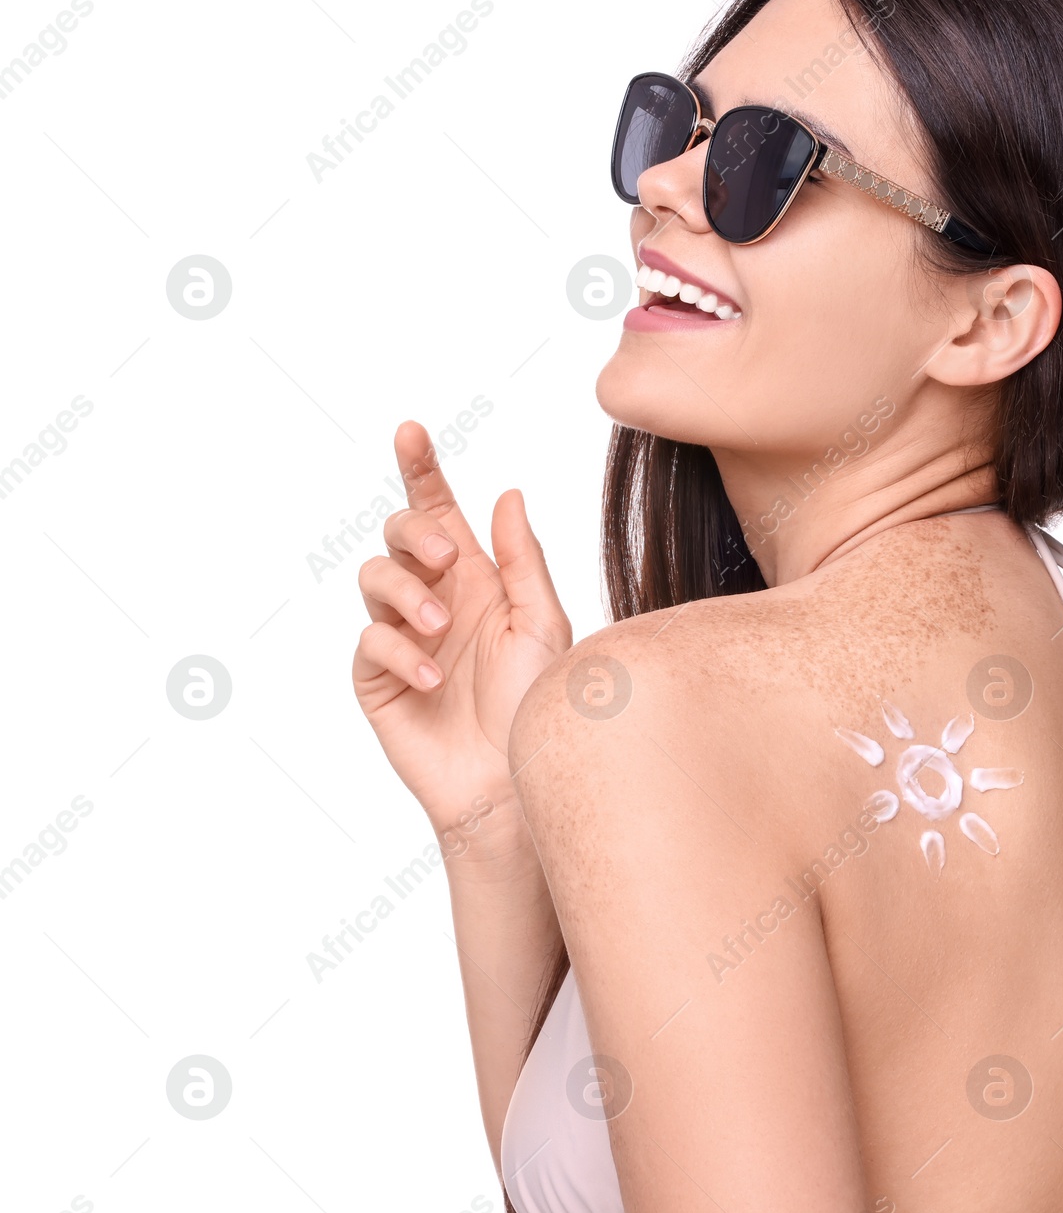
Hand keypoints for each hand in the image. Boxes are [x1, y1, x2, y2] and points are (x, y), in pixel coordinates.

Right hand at [351, 422, 570, 851]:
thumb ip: (523, 560)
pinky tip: (433, 677)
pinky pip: (370, 641)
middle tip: (449, 558)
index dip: (422, 469)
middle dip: (415, 531)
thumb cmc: (537, 704)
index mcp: (477, 578)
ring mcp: (402, 636)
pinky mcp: (377, 678)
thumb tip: (508, 493)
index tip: (412, 431)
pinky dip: (400, 651)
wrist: (516, 781)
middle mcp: (435, 598)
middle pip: (400, 533)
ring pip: (375, 577)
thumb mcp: (543, 624)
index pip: (441, 512)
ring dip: (408, 592)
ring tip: (443, 629)